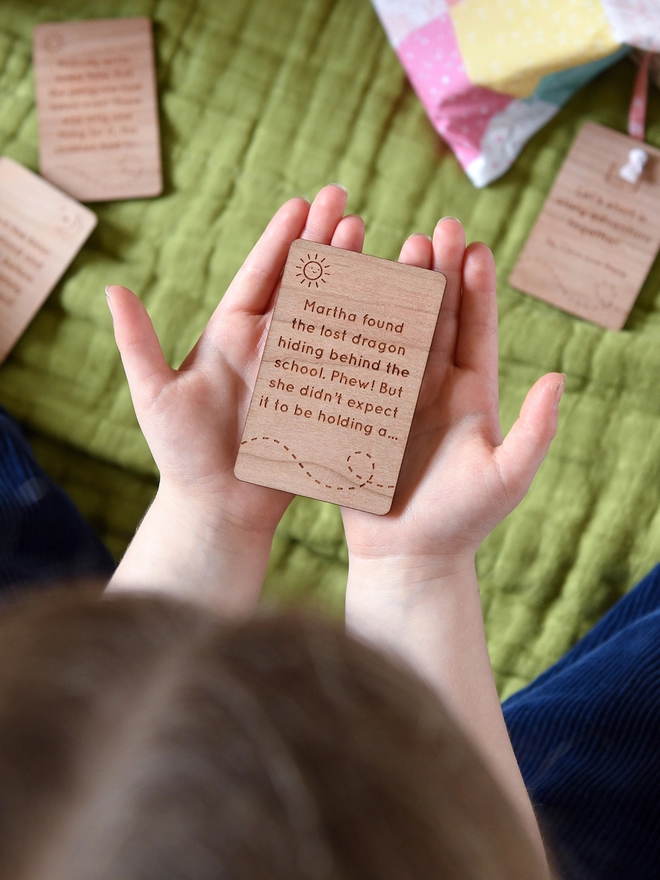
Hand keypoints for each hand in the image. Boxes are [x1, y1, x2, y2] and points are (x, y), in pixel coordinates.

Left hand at [106, 185, 363, 611]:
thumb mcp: (155, 396)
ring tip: (369, 237)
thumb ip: (138, 343)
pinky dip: (371, 330)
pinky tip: (393, 302)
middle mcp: (270, 345)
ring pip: (331, 312)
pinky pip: (351, 358)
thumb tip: (112, 288)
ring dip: (351, 274)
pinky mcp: (324, 397)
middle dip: (322, 241)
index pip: (261, 275)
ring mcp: (301, 368)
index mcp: (232, 334)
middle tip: (344, 201)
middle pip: (301, 282)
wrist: (219, 507)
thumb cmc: (182, 454)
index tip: (302, 203)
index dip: (281, 239)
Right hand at [341, 217, 563, 579]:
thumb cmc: (462, 522)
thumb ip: (534, 431)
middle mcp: (433, 386)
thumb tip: (560, 379)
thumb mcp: (507, 477)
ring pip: (393, 332)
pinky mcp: (361, 410)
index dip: (478, 289)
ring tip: (392, 248)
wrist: (407, 557)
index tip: (476, 247)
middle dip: (437, 273)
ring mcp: (395, 394)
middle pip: (435, 319)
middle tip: (436, 230)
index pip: (476, 331)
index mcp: (470, 394)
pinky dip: (349, 330)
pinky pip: (354, 362)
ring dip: (393, 291)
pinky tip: (341, 298)